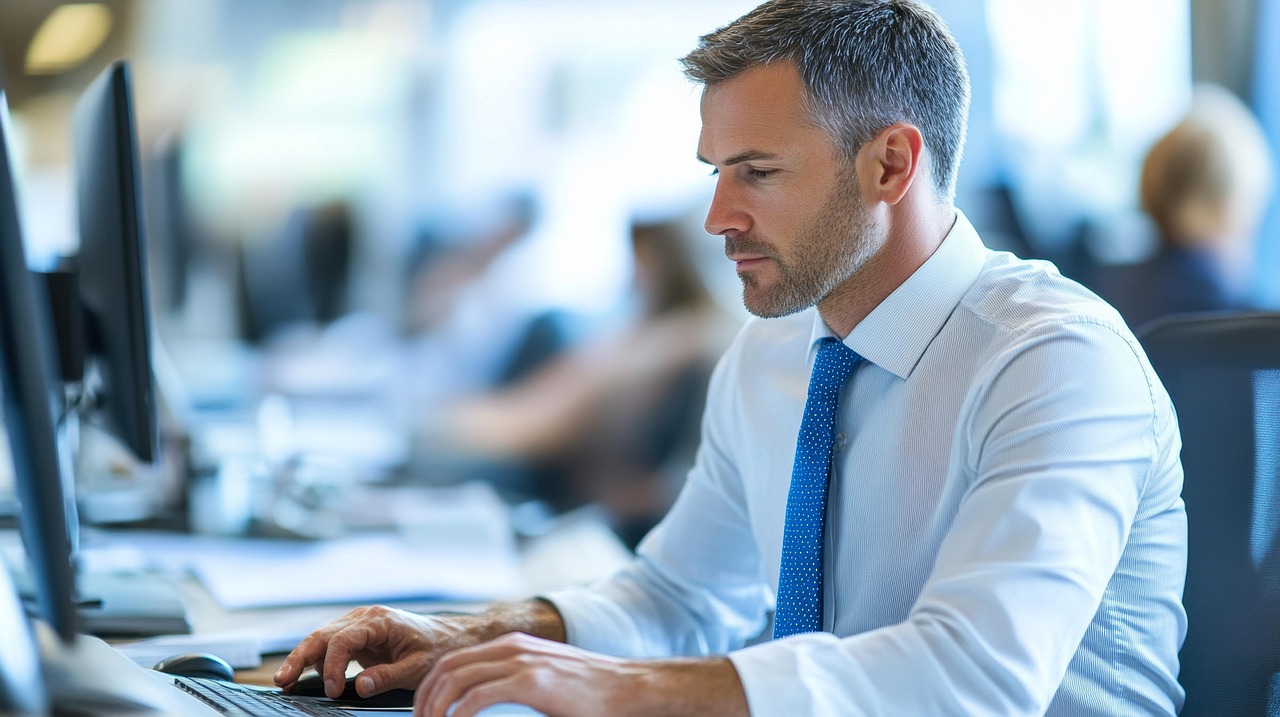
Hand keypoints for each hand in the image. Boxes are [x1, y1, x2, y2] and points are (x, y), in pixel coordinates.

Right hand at [273, 605, 491, 698]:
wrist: (455, 637)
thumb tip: (357, 687)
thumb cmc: (440, 649)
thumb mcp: (418, 667)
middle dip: (300, 657)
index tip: (331, 691)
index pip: (342, 640)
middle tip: (282, 681)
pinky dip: (315, 659)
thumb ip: (388, 677)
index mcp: (379, 621)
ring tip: (284, 680)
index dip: (331, 666)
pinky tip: (301, 675)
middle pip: (322, 635)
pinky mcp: (359, 637)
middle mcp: (364, 618)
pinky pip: (331, 645)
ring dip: (302, 658)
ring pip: (321, 638)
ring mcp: (360, 625)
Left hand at [415, 632, 748, 716]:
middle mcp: (513, 647)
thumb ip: (514, 686)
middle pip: (446, 668)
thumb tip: (482, 708)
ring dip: (435, 709)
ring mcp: (522, 660)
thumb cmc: (593, 694)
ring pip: (455, 679)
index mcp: (513, 646)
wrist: (632, 689)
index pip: (453, 661)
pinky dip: (458, 714)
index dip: (430, 690)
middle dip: (424, 701)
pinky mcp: (533, 680)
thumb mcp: (547, 680)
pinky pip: (477, 697)